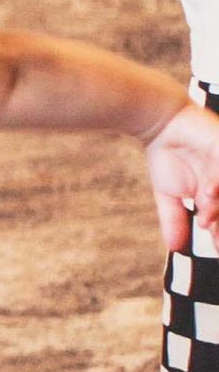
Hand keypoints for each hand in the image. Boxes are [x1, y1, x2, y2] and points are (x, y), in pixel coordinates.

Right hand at [145, 102, 218, 255]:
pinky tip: (208, 191)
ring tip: (204, 218)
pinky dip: (218, 184)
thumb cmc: (165, 153)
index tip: (215, 249)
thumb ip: (174, 220)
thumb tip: (174, 248)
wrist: (158, 122)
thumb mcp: (168, 196)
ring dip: (218, 208)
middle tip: (208, 232)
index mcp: (214, 192)